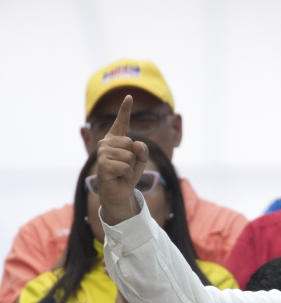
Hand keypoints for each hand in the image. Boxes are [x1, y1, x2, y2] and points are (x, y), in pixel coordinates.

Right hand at [95, 95, 148, 223]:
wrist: (118, 192)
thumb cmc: (127, 174)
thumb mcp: (140, 161)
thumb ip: (142, 151)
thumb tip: (137, 144)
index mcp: (115, 139)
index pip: (122, 122)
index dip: (125, 109)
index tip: (129, 96)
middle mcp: (106, 143)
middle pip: (131, 143)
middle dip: (134, 158)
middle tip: (126, 167)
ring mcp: (102, 153)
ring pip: (129, 155)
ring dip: (130, 167)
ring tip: (122, 172)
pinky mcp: (103, 164)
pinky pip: (125, 166)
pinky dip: (127, 174)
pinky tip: (118, 177)